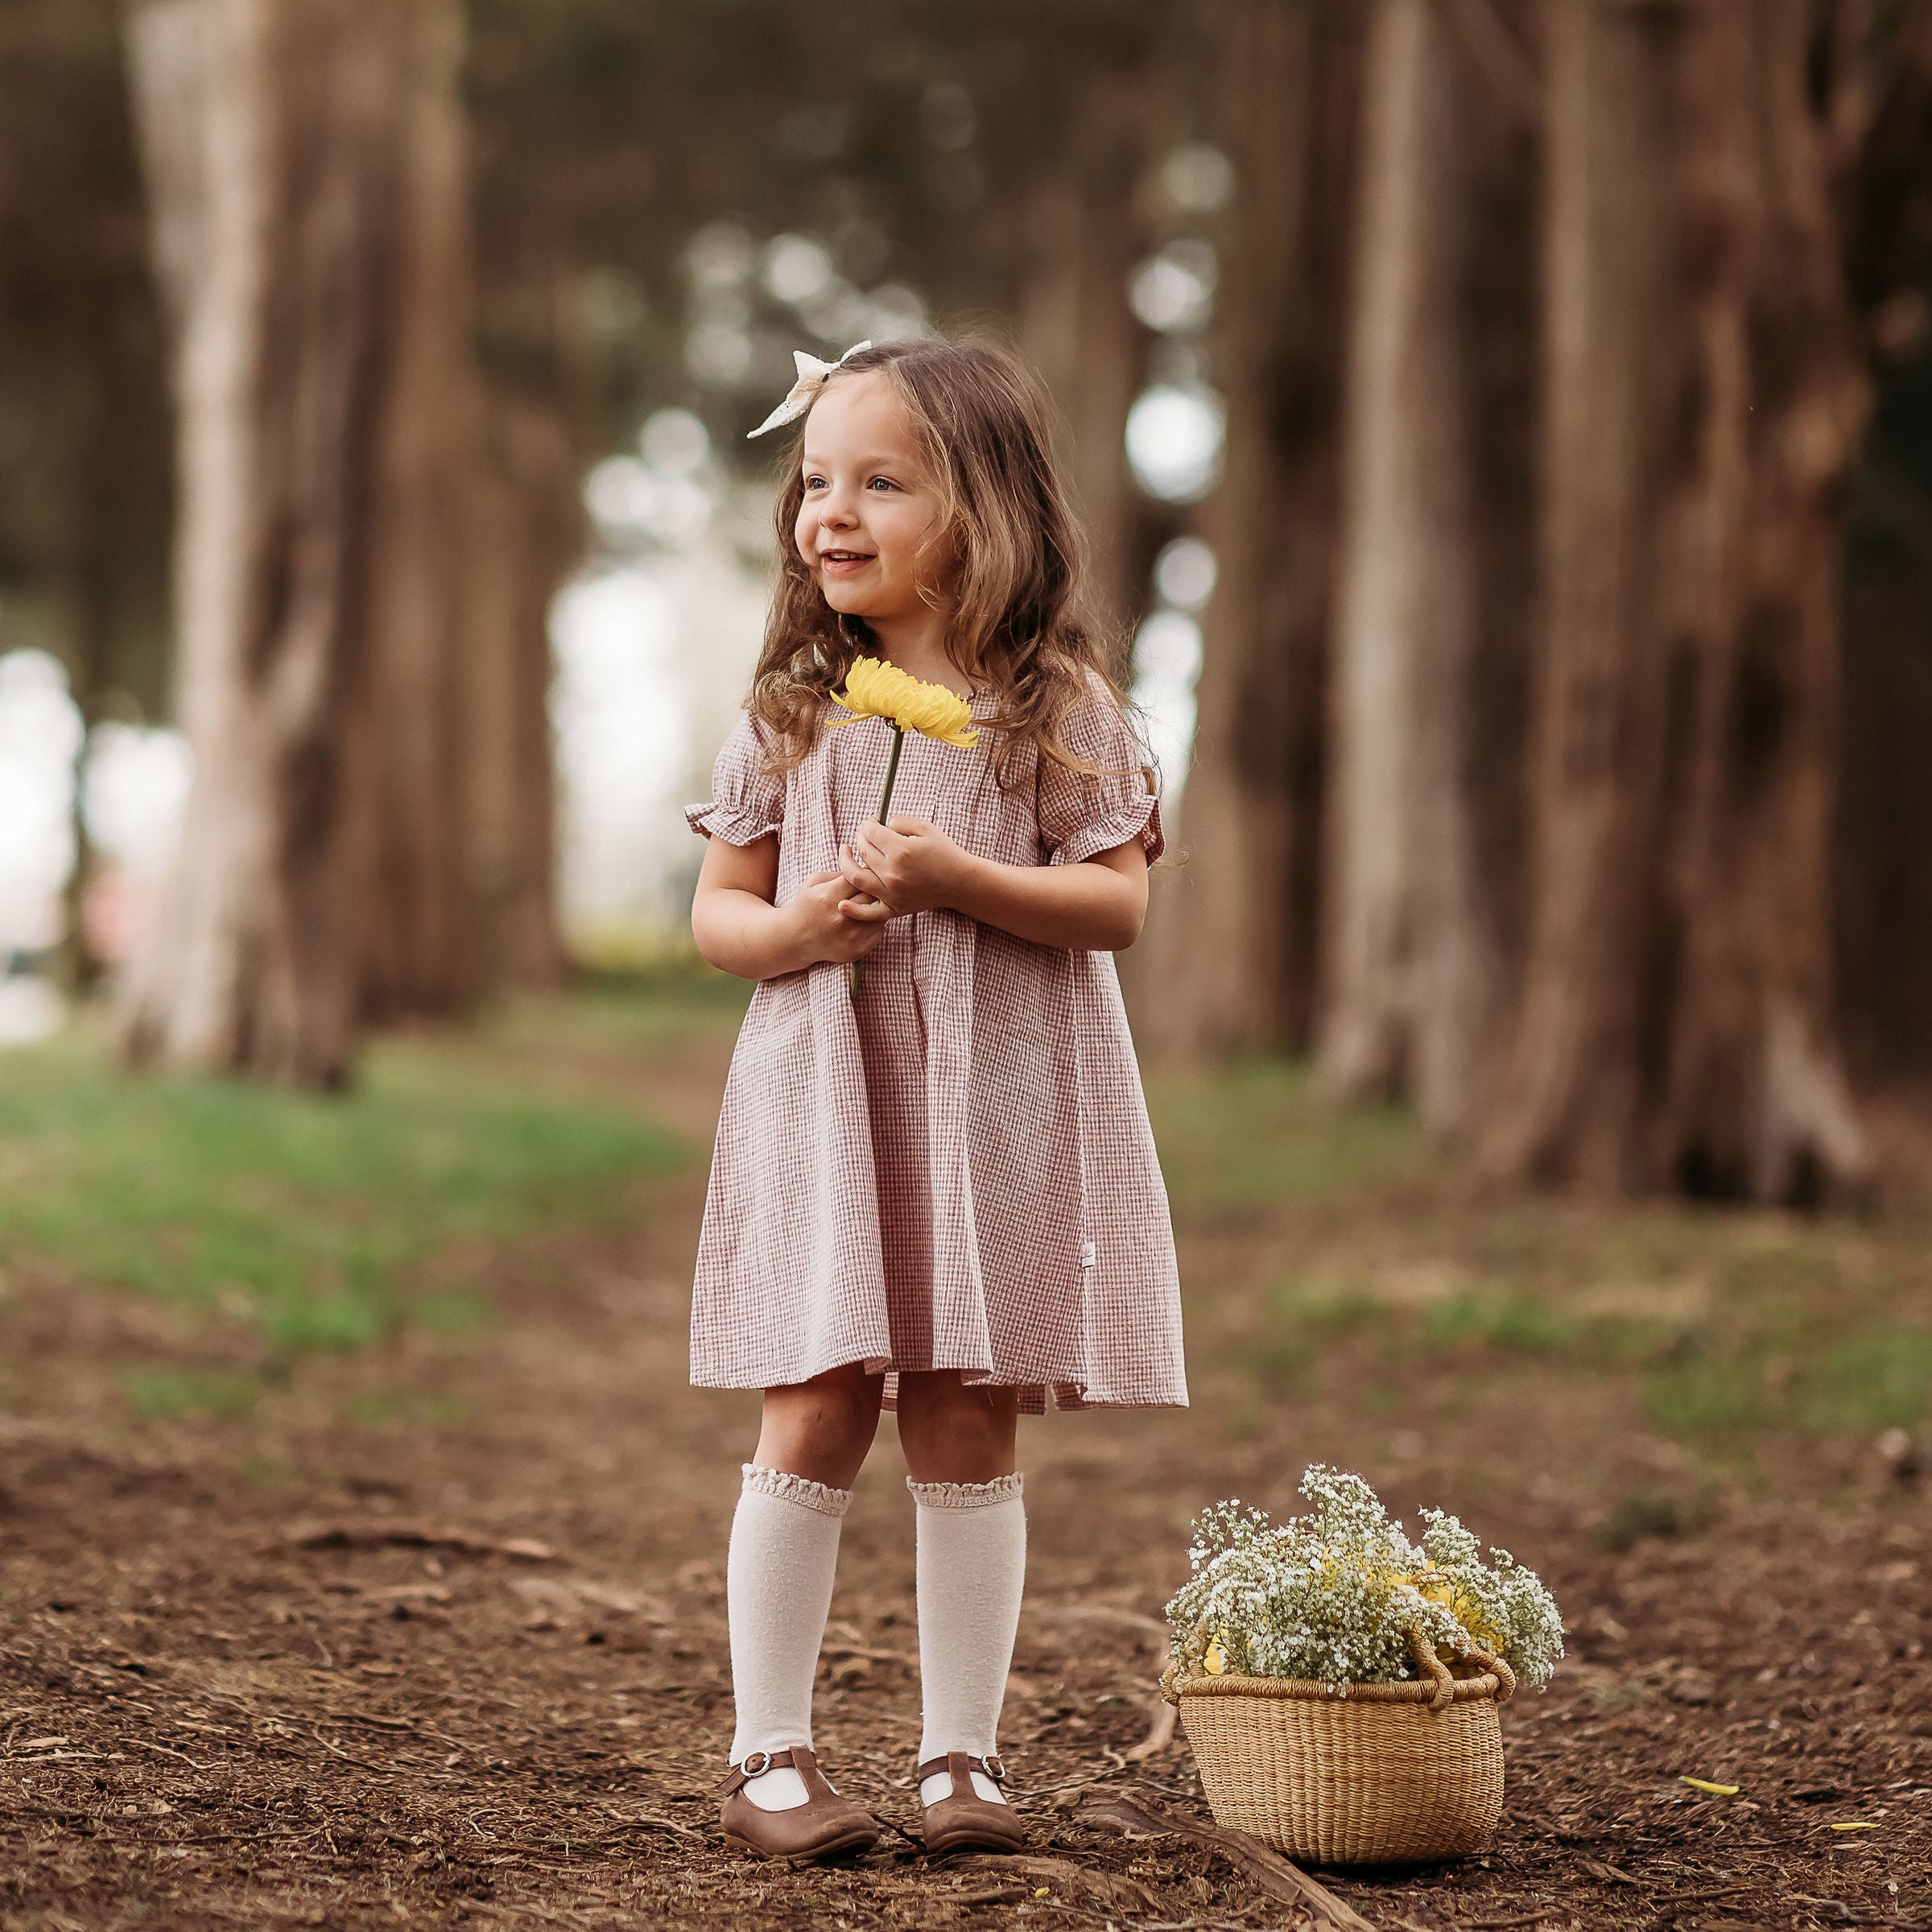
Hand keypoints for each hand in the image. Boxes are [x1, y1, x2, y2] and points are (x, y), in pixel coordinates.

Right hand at [786, 868, 889, 966]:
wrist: (796, 939)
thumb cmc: (807, 905)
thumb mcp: (814, 882)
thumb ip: (840, 871)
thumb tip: (865, 866)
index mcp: (829, 896)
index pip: (861, 878)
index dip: (866, 873)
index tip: (865, 874)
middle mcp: (841, 917)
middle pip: (874, 896)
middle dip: (875, 890)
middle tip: (870, 889)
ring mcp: (851, 936)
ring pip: (881, 914)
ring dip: (878, 908)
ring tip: (866, 905)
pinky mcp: (858, 949)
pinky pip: (880, 931)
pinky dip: (875, 924)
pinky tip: (863, 921)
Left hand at [839, 816, 971, 916]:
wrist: (960, 883)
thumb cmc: (944, 852)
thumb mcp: (925, 828)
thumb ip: (899, 821)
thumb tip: (879, 825)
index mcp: (900, 850)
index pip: (870, 832)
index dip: (868, 824)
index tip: (872, 823)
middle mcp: (892, 872)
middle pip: (863, 851)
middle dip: (860, 838)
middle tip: (865, 835)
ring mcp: (891, 893)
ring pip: (855, 877)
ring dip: (846, 863)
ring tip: (845, 853)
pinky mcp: (894, 908)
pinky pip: (868, 912)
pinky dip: (853, 909)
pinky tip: (842, 903)